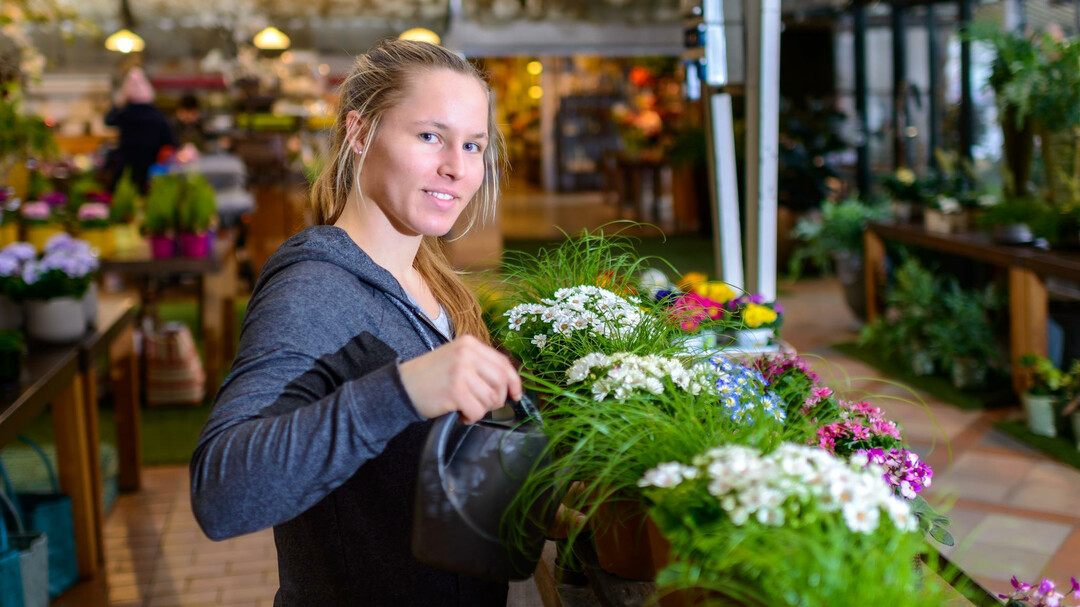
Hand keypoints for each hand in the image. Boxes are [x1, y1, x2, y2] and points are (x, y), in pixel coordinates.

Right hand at [399, 335, 522, 423]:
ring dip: (481, 409)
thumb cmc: (430, 377)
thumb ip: (480, 365)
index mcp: (469, 343)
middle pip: (501, 382)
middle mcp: (467, 353)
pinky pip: (477, 411)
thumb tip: (509, 383)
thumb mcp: (456, 359)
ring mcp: (461, 371)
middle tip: (483, 405)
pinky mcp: (455, 390)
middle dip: (497, 399)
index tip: (516, 395)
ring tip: (466, 408)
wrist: (401, 386)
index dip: (514, 382)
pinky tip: (460, 414)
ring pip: (491, 398)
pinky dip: (471, 418)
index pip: (503, 363)